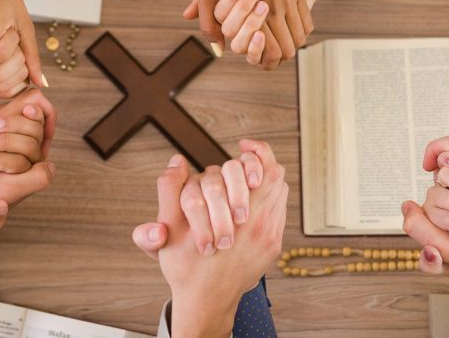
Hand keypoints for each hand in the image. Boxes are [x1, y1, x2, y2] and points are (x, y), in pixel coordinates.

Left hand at [0, 94, 56, 233]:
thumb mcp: (4, 193)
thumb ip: (35, 178)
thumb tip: (49, 166)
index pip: (35, 101)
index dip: (47, 123)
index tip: (41, 149)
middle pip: (26, 111)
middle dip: (33, 137)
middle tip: (28, 162)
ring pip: (10, 120)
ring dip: (17, 143)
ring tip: (8, 166)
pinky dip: (1, 144)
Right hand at [131, 140, 287, 337]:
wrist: (205, 302)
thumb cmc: (186, 267)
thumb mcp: (169, 227)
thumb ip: (170, 190)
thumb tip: (177, 161)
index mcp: (240, 217)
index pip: (265, 170)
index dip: (257, 152)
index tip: (241, 147)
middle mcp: (262, 225)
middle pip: (275, 177)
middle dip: (257, 166)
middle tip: (239, 166)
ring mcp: (270, 237)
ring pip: (279, 193)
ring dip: (262, 184)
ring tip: (242, 185)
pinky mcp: (273, 246)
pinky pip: (279, 211)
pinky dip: (266, 201)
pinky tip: (246, 206)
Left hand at [184, 0, 312, 69]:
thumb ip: (207, 22)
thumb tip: (216, 49)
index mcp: (253, 11)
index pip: (270, 51)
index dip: (266, 62)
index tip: (259, 61)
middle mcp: (275, 7)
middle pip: (288, 50)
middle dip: (278, 58)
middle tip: (268, 56)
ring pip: (300, 38)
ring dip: (290, 46)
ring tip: (278, 44)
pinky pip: (307, 23)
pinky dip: (300, 33)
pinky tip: (287, 30)